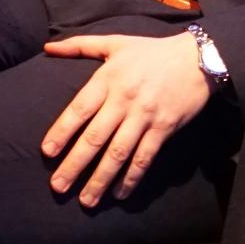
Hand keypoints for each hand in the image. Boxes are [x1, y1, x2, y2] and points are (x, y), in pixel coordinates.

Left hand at [39, 31, 212, 206]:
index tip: (47, 152)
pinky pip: (144, 158)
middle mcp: (124, 99)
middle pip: (95, 137)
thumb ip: (79, 46)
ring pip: (118, 153)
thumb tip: (47, 47)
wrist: (198, 58)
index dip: (62, 131)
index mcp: (108, 78)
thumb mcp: (115, 42)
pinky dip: (131, 177)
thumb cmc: (151, 51)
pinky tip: (119, 194)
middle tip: (58, 187)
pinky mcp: (163, 129)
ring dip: (100, 179)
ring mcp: (144, 116)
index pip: (79, 108)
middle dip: (74, 164)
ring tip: (86, 201)